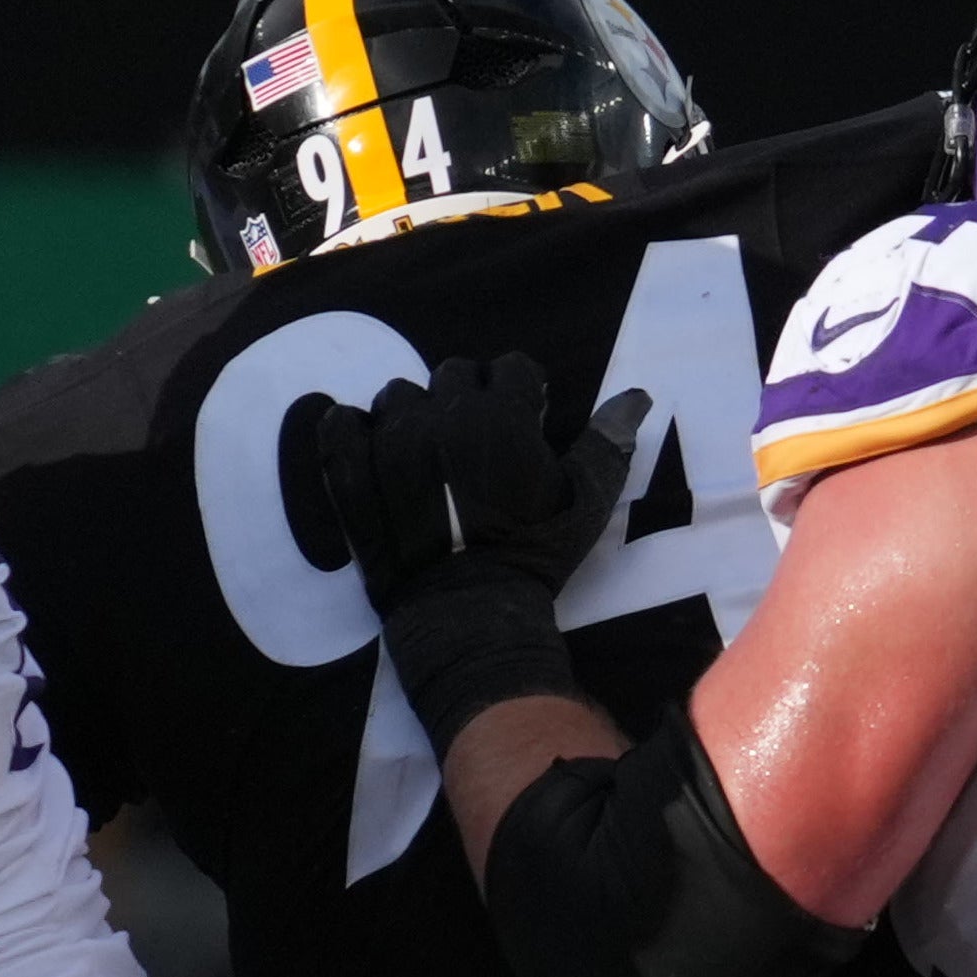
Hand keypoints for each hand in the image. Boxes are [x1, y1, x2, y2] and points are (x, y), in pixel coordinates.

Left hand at [290, 356, 651, 748]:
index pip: (511, 368)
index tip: (527, 417)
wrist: (466, 607)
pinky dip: (357, 431)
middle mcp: (441, 415)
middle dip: (471, 396)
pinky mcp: (350, 467)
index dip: (523, 391)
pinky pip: (340, 423)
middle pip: (453, 374)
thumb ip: (608, 443)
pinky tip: (376, 453)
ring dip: (416, 413)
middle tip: (479, 438)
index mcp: (501, 417)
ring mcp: (388, 438)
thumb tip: (636, 395)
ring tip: (429, 450)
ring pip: (398, 395)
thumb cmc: (535, 554)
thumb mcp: (586, 502)